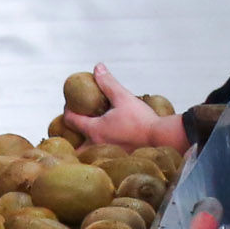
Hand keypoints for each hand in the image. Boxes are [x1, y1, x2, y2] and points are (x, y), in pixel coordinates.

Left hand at [60, 63, 184, 150]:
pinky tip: (103, 145)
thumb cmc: (141, 119)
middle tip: (75, 126)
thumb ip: (108, 83)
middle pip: (73, 145)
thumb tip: (98, 67)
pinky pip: (99, 159)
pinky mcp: (116, 160)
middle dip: (70, 136)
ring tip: (86, 138)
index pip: (71, 120)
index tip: (71, 104)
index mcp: (94, 130)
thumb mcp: (123, 97)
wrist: (161, 139)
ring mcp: (106, 155)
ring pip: (85, 155)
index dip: (68, 110)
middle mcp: (96, 145)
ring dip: (82, 147)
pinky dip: (96, 154)